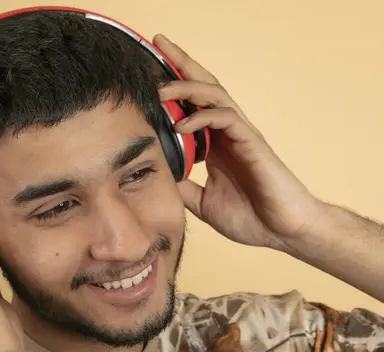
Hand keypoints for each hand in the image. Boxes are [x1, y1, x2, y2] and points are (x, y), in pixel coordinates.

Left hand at [153, 34, 323, 249]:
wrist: (282, 232)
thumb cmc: (251, 217)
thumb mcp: (202, 203)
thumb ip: (183, 188)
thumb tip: (157, 179)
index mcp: (215, 143)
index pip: (192, 104)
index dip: (174, 84)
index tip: (147, 72)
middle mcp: (227, 132)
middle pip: (203, 86)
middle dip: (181, 62)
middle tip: (159, 41)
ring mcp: (241, 134)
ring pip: (214, 95)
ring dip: (186, 87)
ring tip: (160, 88)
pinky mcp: (253, 143)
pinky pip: (226, 119)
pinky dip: (202, 117)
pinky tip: (181, 125)